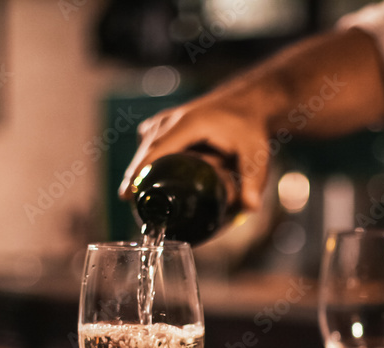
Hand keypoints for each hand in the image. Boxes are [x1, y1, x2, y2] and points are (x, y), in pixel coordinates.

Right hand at [118, 92, 271, 210]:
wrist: (249, 102)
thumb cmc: (251, 127)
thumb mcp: (256, 153)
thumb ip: (254, 180)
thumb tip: (251, 208)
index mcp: (189, 125)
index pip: (156, 150)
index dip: (140, 172)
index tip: (128, 193)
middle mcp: (174, 118)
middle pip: (145, 148)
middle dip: (135, 174)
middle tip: (129, 201)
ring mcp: (169, 117)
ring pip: (146, 143)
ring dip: (140, 165)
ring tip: (138, 191)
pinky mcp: (169, 121)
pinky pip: (150, 139)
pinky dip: (146, 155)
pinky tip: (149, 174)